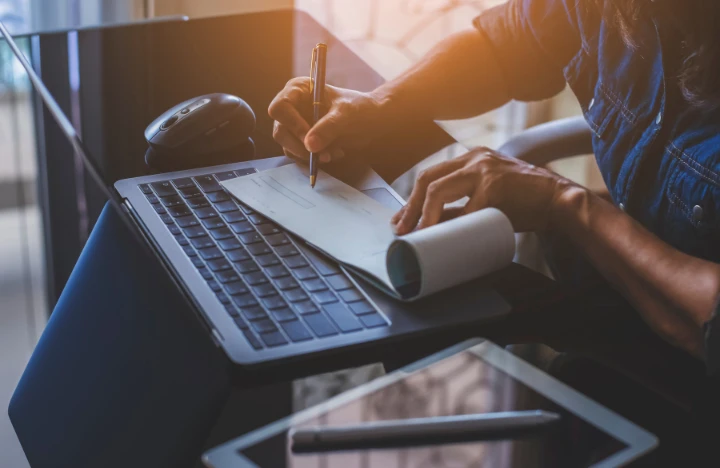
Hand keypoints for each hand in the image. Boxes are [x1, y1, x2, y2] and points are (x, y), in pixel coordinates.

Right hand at [268, 77, 392, 162]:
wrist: (372, 121)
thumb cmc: (360, 109)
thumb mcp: (346, 115)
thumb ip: (328, 127)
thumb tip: (309, 145)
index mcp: (298, 90)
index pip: (280, 108)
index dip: (292, 124)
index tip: (309, 138)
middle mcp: (292, 107)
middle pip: (281, 131)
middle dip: (301, 146)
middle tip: (323, 154)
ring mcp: (295, 125)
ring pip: (288, 146)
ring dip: (310, 155)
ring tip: (333, 153)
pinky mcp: (301, 141)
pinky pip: (299, 155)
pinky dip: (314, 159)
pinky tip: (334, 153)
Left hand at [391, 147, 575, 233]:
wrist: (559, 200)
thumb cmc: (524, 202)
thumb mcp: (488, 197)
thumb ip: (463, 204)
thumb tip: (432, 225)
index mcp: (471, 159)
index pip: (431, 175)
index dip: (411, 201)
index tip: (402, 221)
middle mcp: (474, 158)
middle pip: (427, 179)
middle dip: (410, 208)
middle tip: (402, 231)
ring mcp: (483, 169)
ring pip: (437, 189)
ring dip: (422, 215)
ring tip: (417, 234)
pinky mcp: (494, 186)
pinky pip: (462, 209)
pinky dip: (449, 225)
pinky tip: (443, 237)